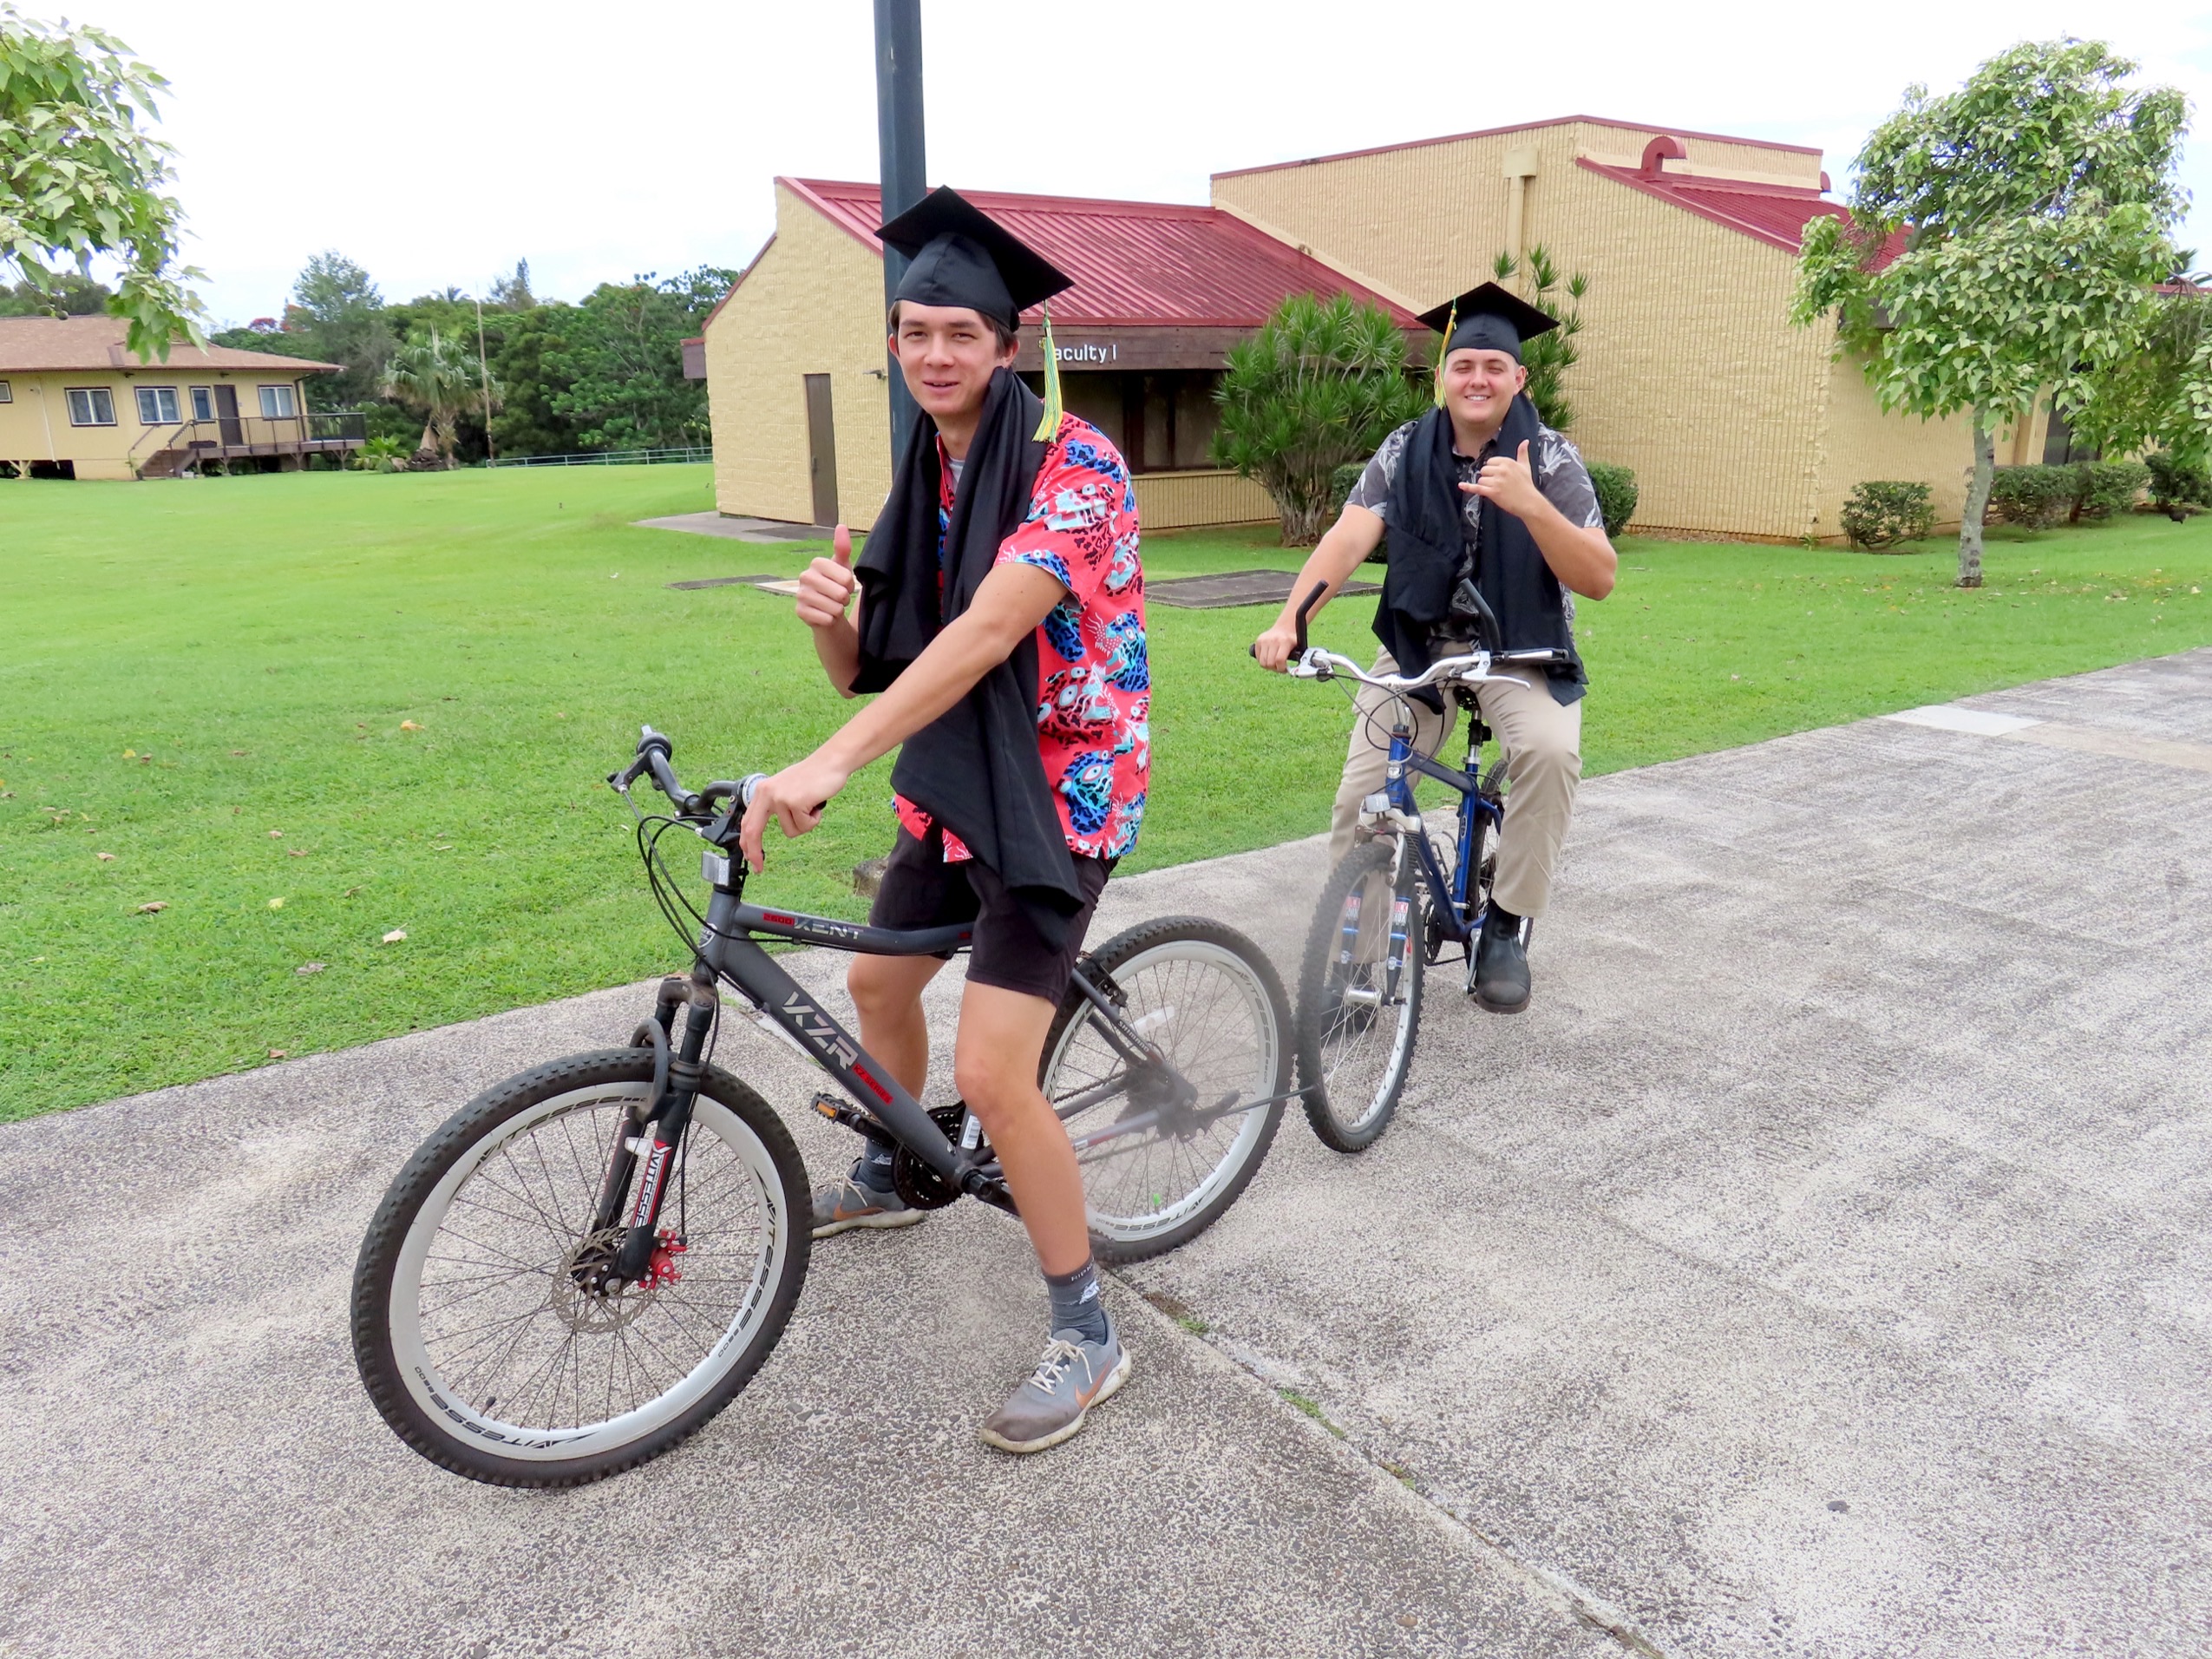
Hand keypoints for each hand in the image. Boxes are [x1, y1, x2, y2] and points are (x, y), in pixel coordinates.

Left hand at [739, 751, 852, 871]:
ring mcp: (780, 798)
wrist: (830, 763)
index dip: (746, 843)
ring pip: (790, 831)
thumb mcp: (785, 790)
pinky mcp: (795, 802)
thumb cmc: (812, 778)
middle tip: (759, 868)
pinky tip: (816, 805)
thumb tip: (763, 831)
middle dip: (755, 853)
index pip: (747, 822)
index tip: (750, 859)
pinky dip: (814, 819)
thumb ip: (773, 806)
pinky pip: (805, 825)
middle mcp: (767, 793)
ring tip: (811, 807)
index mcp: (762, 791)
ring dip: (805, 824)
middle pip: (753, 831)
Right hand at [794, 524, 856, 629]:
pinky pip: (826, 619)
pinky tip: (826, 615)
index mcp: (816, 563)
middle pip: (840, 594)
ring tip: (833, 606)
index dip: (850, 585)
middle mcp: (804, 576)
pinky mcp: (799, 612)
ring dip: (839, 610)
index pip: (846, 578)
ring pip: (834, 608)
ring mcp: (800, 594)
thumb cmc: (836, 585)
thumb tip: (841, 526)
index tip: (845, 585)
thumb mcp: (843, 566)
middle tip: (839, 598)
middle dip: (845, 599)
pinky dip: (831, 620)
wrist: (826, 609)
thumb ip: (843, 548)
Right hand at [1252, 619, 1300, 671]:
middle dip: (1275, 669)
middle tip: (1280, 667)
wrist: (1284, 628)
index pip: (1279, 660)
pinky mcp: (1258, 641)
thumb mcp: (1299, 647)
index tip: (1285, 669)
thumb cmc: (1292, 640)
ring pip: (1262, 662)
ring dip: (1268, 666)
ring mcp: (1264, 640)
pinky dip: (1263, 661)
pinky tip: (1269, 658)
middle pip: (1270, 663)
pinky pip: (1258, 658)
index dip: (1281, 668)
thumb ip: (1299, 658)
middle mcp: (1273, 640)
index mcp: (1285, 641)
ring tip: (1274, 664)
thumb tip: (1297, 671)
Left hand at [1464, 441, 1544, 520]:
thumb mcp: (1525, 466)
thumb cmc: (1527, 485)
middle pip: (1484, 470)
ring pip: (1481, 480)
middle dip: (1488, 478)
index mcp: (1507, 462)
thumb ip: (1523, 453)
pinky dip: (1469, 487)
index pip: (1490, 462)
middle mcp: (1501, 470)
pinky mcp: (1492, 492)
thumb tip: (1525, 441)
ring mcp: (1496, 481)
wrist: (1529, 502)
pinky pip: (1477, 488)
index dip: (1493, 470)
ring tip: (1498, 490)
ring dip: (1486, 486)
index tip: (1500, 476)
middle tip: (1499, 484)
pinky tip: (1461, 485)